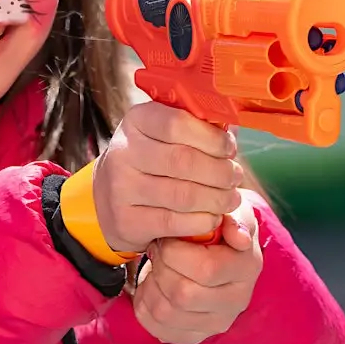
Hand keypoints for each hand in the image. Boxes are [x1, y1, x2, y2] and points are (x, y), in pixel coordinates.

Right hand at [93, 102, 242, 252]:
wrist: (110, 195)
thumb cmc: (151, 159)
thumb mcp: (163, 133)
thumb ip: (195, 128)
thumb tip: (231, 130)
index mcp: (137, 121)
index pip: (178, 124)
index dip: (212, 138)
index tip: (229, 148)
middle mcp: (123, 152)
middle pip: (185, 161)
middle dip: (221, 172)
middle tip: (234, 177)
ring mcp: (121, 187)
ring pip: (184, 195)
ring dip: (217, 199)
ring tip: (229, 198)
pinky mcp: (125, 220)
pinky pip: (175, 222)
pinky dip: (203, 220)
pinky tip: (212, 216)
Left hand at [132, 191, 262, 343]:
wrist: (212, 245)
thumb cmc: (215, 223)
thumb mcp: (226, 209)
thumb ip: (233, 217)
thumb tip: (238, 236)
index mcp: (247, 266)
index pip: (206, 270)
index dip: (174, 252)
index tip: (166, 237)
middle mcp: (237, 300)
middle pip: (183, 294)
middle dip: (160, 267)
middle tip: (157, 249)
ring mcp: (217, 322)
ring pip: (166, 313)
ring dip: (150, 285)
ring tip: (155, 266)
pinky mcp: (195, 335)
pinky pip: (158, 329)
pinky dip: (145, 305)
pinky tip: (152, 286)